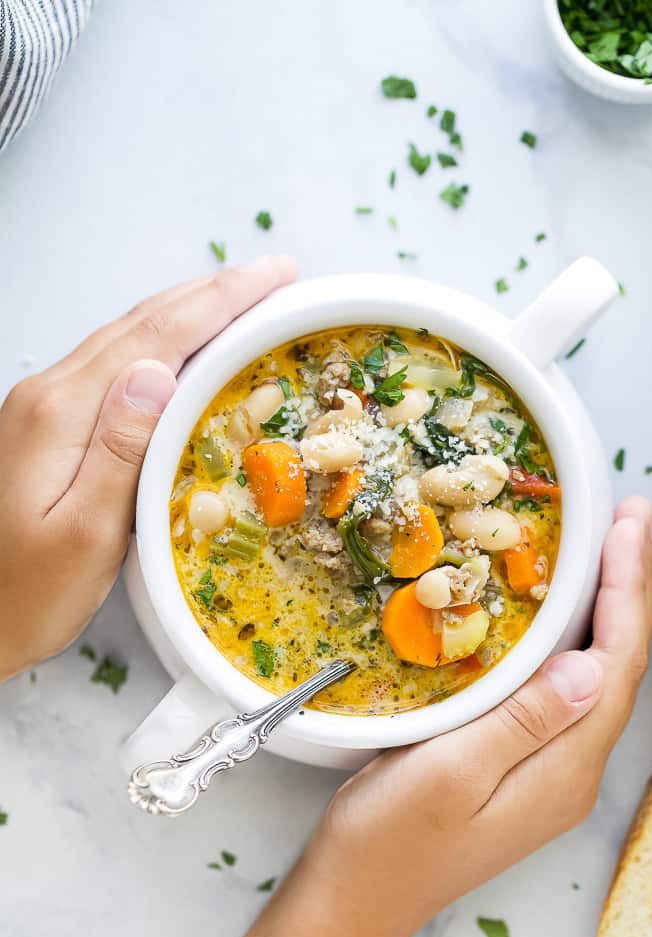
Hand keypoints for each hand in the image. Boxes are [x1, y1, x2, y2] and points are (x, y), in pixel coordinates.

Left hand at [0, 255, 296, 680]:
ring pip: (127, 336)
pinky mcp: (47, 424)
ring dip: (188, 310)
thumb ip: (121, 451)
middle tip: (274, 276)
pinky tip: (183, 348)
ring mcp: (44, 406)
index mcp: (63, 415)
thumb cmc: (26, 595)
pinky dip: (161, 341)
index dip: (220, 301)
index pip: (155, 337)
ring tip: (241, 299)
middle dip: (212, 292)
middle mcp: (50, 396)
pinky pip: (114, 362)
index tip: (272, 276)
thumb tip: (158, 373)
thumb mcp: (83, 536)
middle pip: (141, 322)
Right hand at [307, 497, 651, 936]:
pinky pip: (566, 694)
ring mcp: (549, 775)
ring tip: (608, 553)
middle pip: (619, 668)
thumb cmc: (389, 842)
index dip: (627, 591)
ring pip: (597, 679)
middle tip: (627, 520)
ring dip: (607, 612)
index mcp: (563, 771)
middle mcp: (570, 772)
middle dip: (629, 590)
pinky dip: (574, 642)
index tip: (624, 527)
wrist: (354, 902)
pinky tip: (560, 617)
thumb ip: (524, 722)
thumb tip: (591, 669)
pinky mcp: (523, 771)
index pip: (617, 665)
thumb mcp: (451, 774)